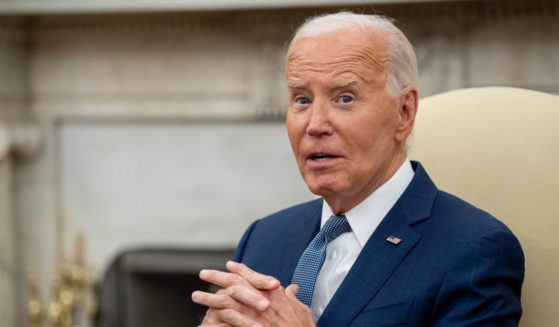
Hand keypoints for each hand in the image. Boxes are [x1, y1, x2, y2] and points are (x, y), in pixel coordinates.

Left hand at [192, 261, 314, 326]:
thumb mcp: (300, 309)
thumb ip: (292, 297)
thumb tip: (292, 289)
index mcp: (275, 292)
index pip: (252, 276)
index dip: (238, 270)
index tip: (228, 265)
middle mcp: (264, 300)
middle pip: (235, 283)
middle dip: (217, 277)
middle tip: (203, 273)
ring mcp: (257, 315)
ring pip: (227, 302)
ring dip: (210, 298)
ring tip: (196, 296)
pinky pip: (232, 321)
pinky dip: (219, 318)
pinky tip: (208, 315)